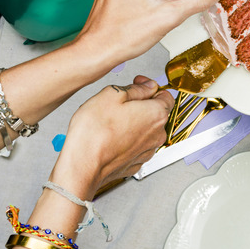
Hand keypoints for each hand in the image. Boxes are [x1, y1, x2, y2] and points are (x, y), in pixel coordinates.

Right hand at [49, 76, 173, 198]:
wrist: (83, 164)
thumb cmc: (95, 132)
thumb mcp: (112, 95)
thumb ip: (136, 89)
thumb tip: (147, 86)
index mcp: (156, 114)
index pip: (166, 95)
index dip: (151, 87)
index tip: (139, 84)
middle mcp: (156, 134)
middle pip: (157, 113)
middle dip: (142, 104)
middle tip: (122, 101)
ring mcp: (147, 151)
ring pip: (146, 130)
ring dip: (135, 122)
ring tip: (114, 119)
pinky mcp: (135, 162)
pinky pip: (137, 146)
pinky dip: (128, 139)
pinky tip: (113, 135)